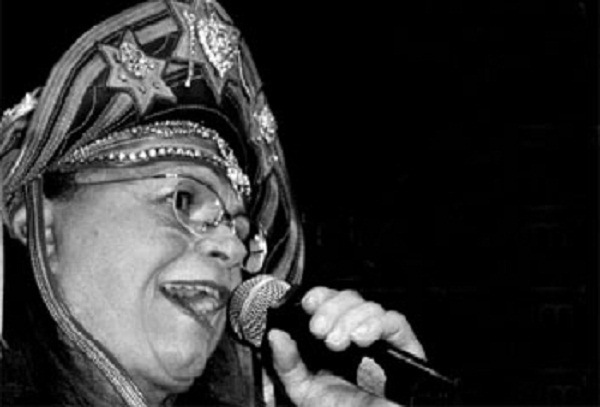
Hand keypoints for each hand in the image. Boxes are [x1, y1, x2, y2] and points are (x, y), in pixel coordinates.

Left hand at [268, 287, 424, 406]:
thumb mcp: (304, 390)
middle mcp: (359, 335)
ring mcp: (382, 340)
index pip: (330, 302)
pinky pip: (396, 323)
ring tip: (338, 342)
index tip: (309, 304)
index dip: (320, 296)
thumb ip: (288, 364)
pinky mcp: (406, 348)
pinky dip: (377, 323)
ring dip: (350, 318)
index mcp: (335, 339)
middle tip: (319, 331)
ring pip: (370, 307)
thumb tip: (276, 336)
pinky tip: (362, 337)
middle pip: (350, 299)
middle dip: (331, 309)